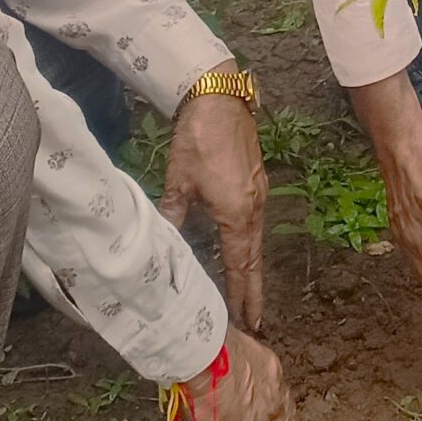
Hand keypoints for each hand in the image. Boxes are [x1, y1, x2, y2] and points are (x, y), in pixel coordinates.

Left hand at [161, 89, 268, 331]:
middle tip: (254, 322)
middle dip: (253, 291)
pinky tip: (242, 251)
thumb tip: (163, 245)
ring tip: (249, 295)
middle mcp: (253, 208)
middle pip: (254, 258)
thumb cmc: (198, 139)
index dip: (241, 294)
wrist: (220, 98)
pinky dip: (250, 246)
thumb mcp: (179, 180)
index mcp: (236, 213)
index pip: (240, 264)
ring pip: (256, 242)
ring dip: (252, 269)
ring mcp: (258, 194)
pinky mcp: (256, 182)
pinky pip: (254, 224)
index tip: (245, 321)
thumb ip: (173, 215)